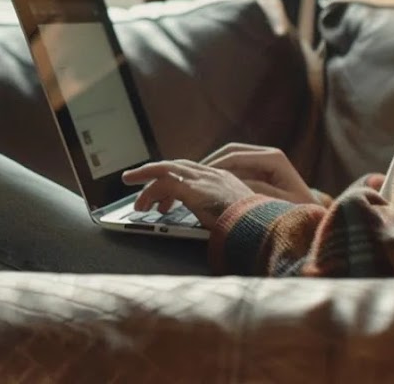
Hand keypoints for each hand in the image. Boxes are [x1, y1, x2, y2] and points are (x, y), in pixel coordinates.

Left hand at [123, 160, 254, 229]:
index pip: (190, 171)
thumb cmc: (249, 226)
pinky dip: (149, 194)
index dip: (171, 179)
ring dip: (145, 181)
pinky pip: (163, 185)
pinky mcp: (193, 189)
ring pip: (165, 170)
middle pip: (174, 165)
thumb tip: (205, 219)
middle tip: (133, 180)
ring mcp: (203, 179)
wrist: (260, 227)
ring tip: (135, 200)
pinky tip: (143, 206)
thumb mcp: (231, 214)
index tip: (162, 196)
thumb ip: (215, 211)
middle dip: (150, 172)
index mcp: (221, 179)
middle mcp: (211, 174)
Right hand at [199, 143, 316, 204]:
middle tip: (193, 175)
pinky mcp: (259, 170)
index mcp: (273, 158)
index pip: (236, 155)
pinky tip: (210, 184)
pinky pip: (235, 167)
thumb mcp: (280, 202)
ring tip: (198, 179)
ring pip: (230, 157)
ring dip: (214, 167)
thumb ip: (258, 190)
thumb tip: (234, 182)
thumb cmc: (300, 212)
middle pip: (231, 151)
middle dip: (211, 162)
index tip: (199, 175)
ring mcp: (263, 161)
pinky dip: (221, 173)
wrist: (314, 216)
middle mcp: (267, 154)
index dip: (215, 164)